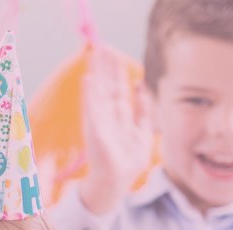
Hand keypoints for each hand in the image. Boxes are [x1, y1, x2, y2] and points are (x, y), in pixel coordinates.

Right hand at [77, 45, 152, 215]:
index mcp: (119, 113)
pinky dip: (89, 94)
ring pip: (97, 91)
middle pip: (106, 84)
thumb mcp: (143, 130)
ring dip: (95, 73)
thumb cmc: (128, 159)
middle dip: (105, 65)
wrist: (117, 181)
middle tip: (102, 45)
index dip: (116, 69)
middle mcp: (107, 114)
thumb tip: (141, 84)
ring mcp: (99, 120)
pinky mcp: (94, 130)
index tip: (113, 51)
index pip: (117, 85)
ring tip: (94, 54)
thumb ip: (144, 107)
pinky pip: (91, 109)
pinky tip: (88, 79)